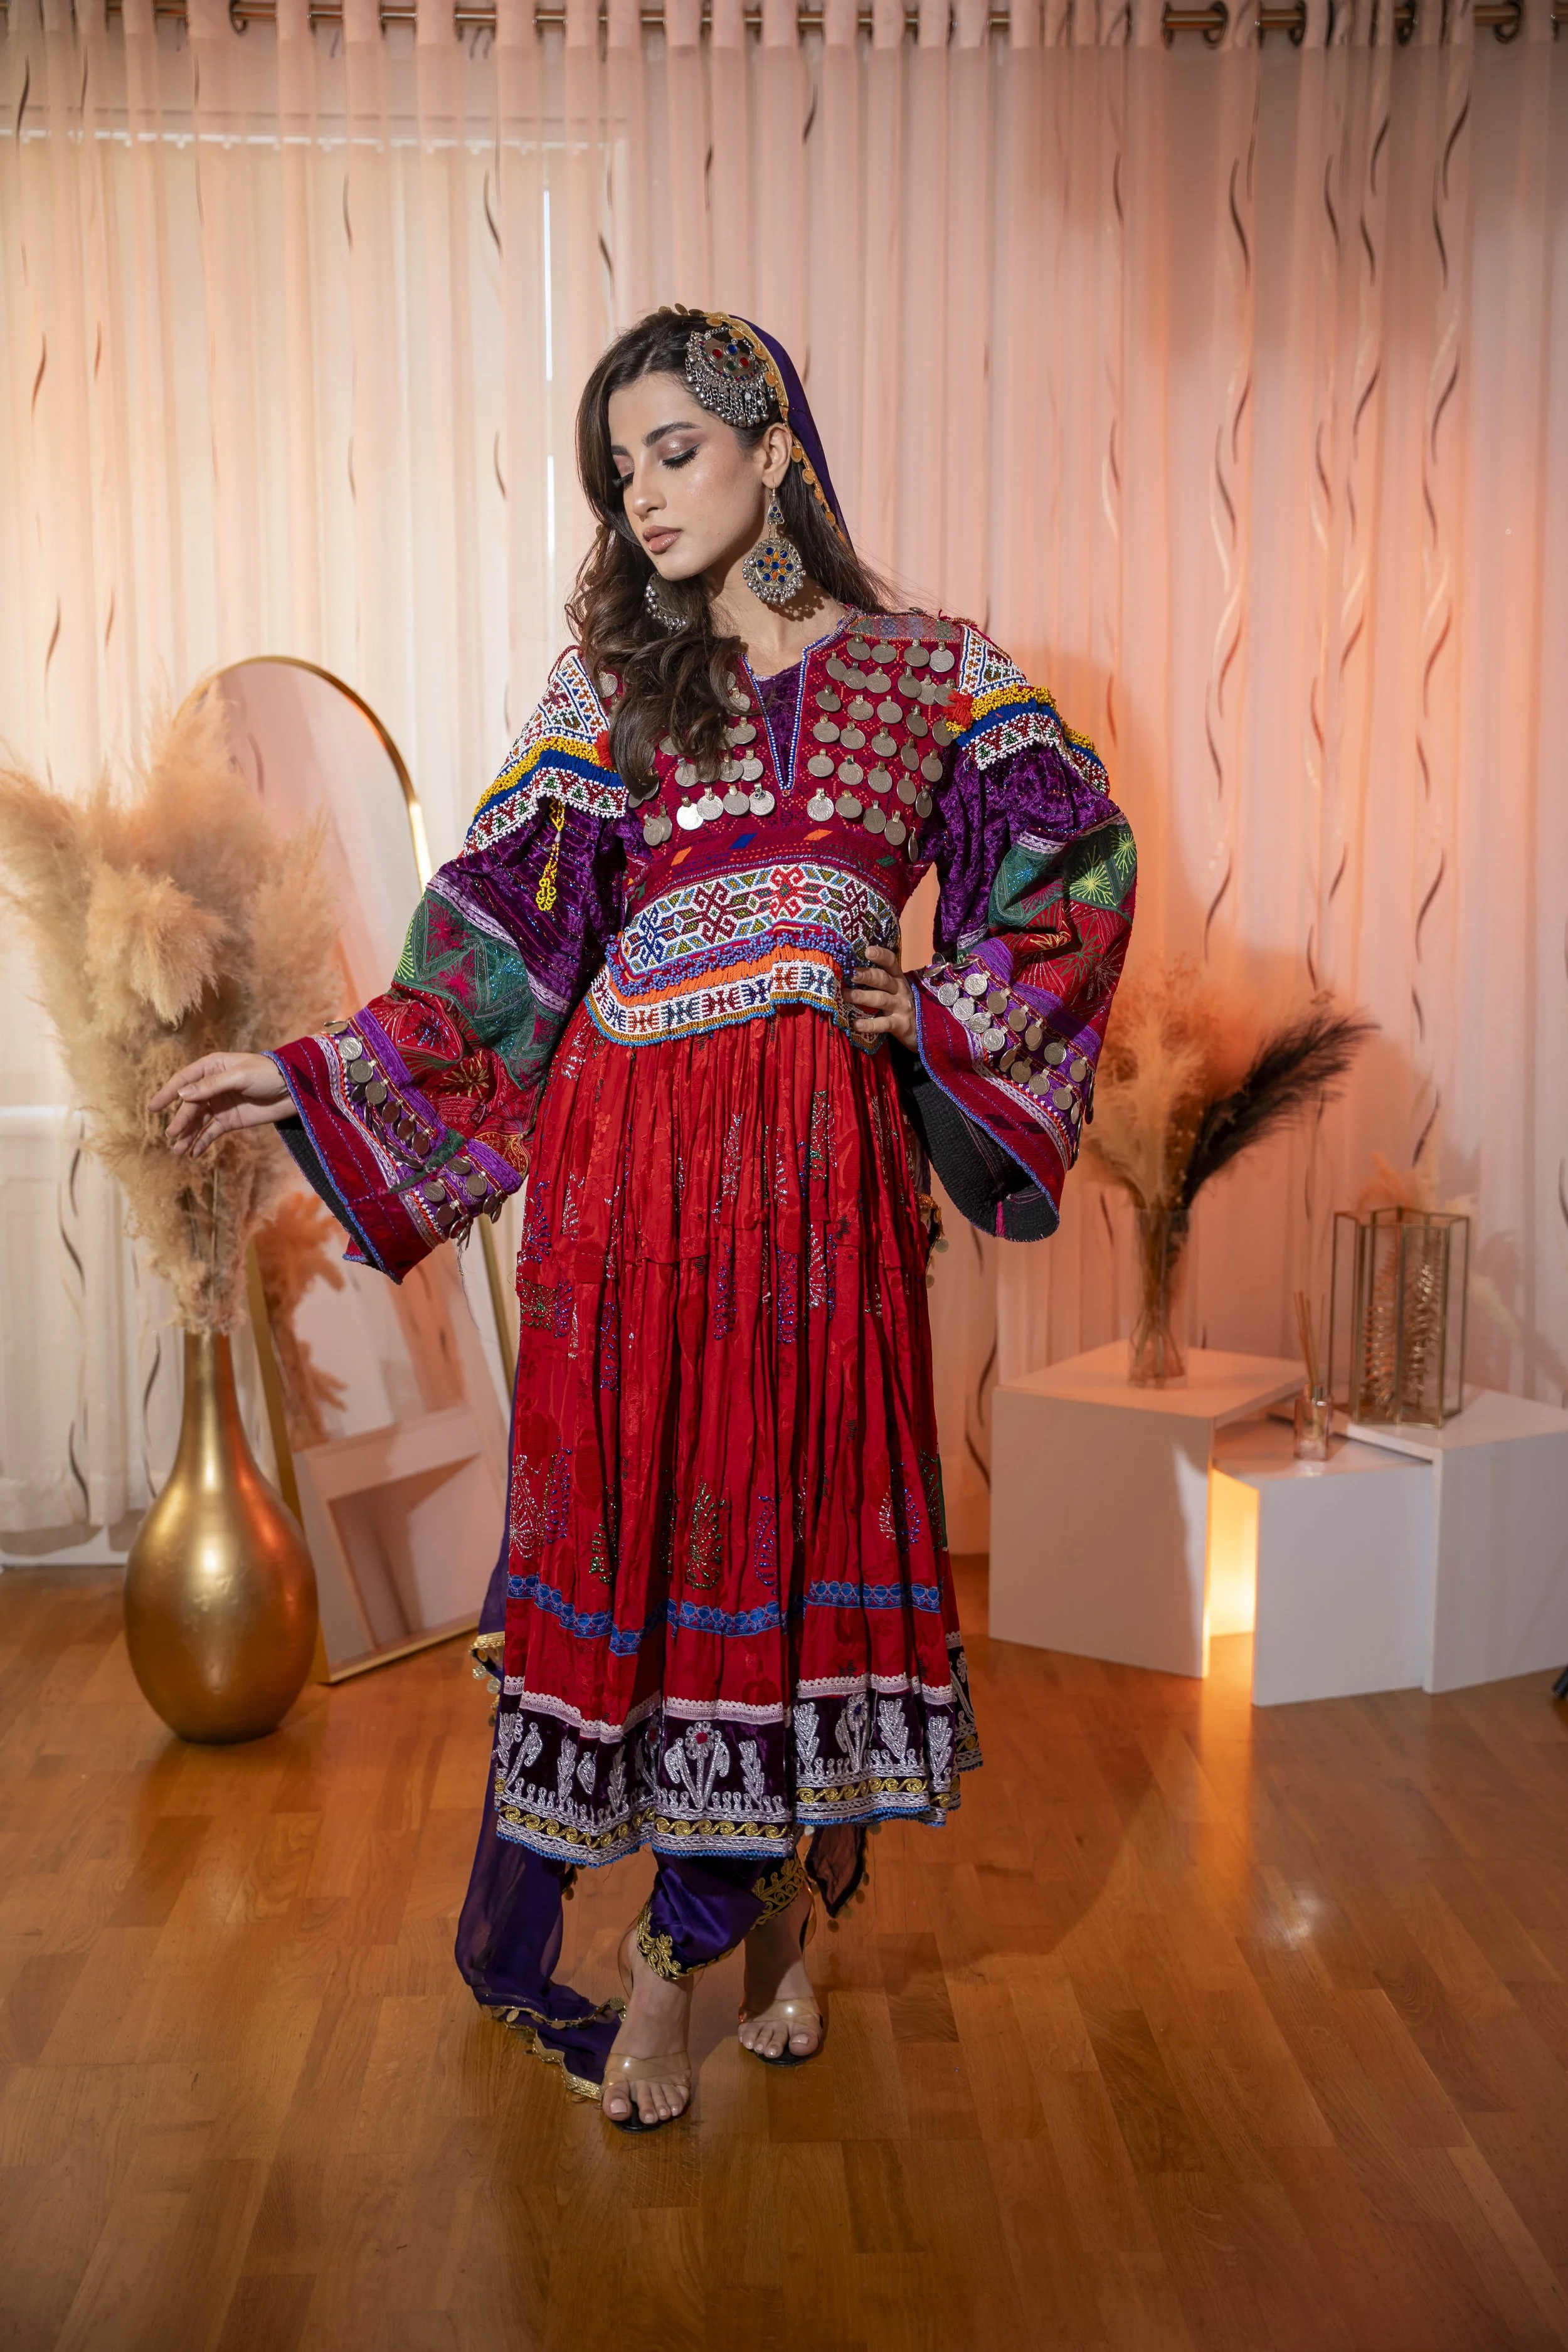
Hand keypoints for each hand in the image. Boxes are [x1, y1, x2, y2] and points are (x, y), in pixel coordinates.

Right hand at [151, 1053, 291, 1157]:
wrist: (296, 1091)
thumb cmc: (269, 1075)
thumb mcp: (240, 1076)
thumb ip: (211, 1086)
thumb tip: (183, 1094)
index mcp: (212, 1067)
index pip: (184, 1080)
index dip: (168, 1093)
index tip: (154, 1107)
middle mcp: (212, 1086)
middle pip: (190, 1104)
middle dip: (181, 1120)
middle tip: (172, 1135)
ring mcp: (221, 1104)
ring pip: (198, 1121)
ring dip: (187, 1135)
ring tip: (177, 1150)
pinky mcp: (230, 1120)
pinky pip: (211, 1132)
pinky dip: (202, 1142)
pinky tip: (193, 1153)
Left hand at [849, 942, 916, 1050]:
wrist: (920, 1027)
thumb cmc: (897, 1003)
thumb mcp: (892, 988)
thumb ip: (876, 979)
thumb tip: (848, 971)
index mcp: (897, 978)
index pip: (891, 962)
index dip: (880, 955)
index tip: (867, 950)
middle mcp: (900, 990)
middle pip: (883, 979)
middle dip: (867, 975)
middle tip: (851, 974)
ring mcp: (900, 1007)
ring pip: (881, 999)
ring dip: (863, 996)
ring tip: (846, 995)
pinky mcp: (900, 1024)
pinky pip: (883, 1024)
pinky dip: (869, 1025)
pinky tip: (856, 1025)